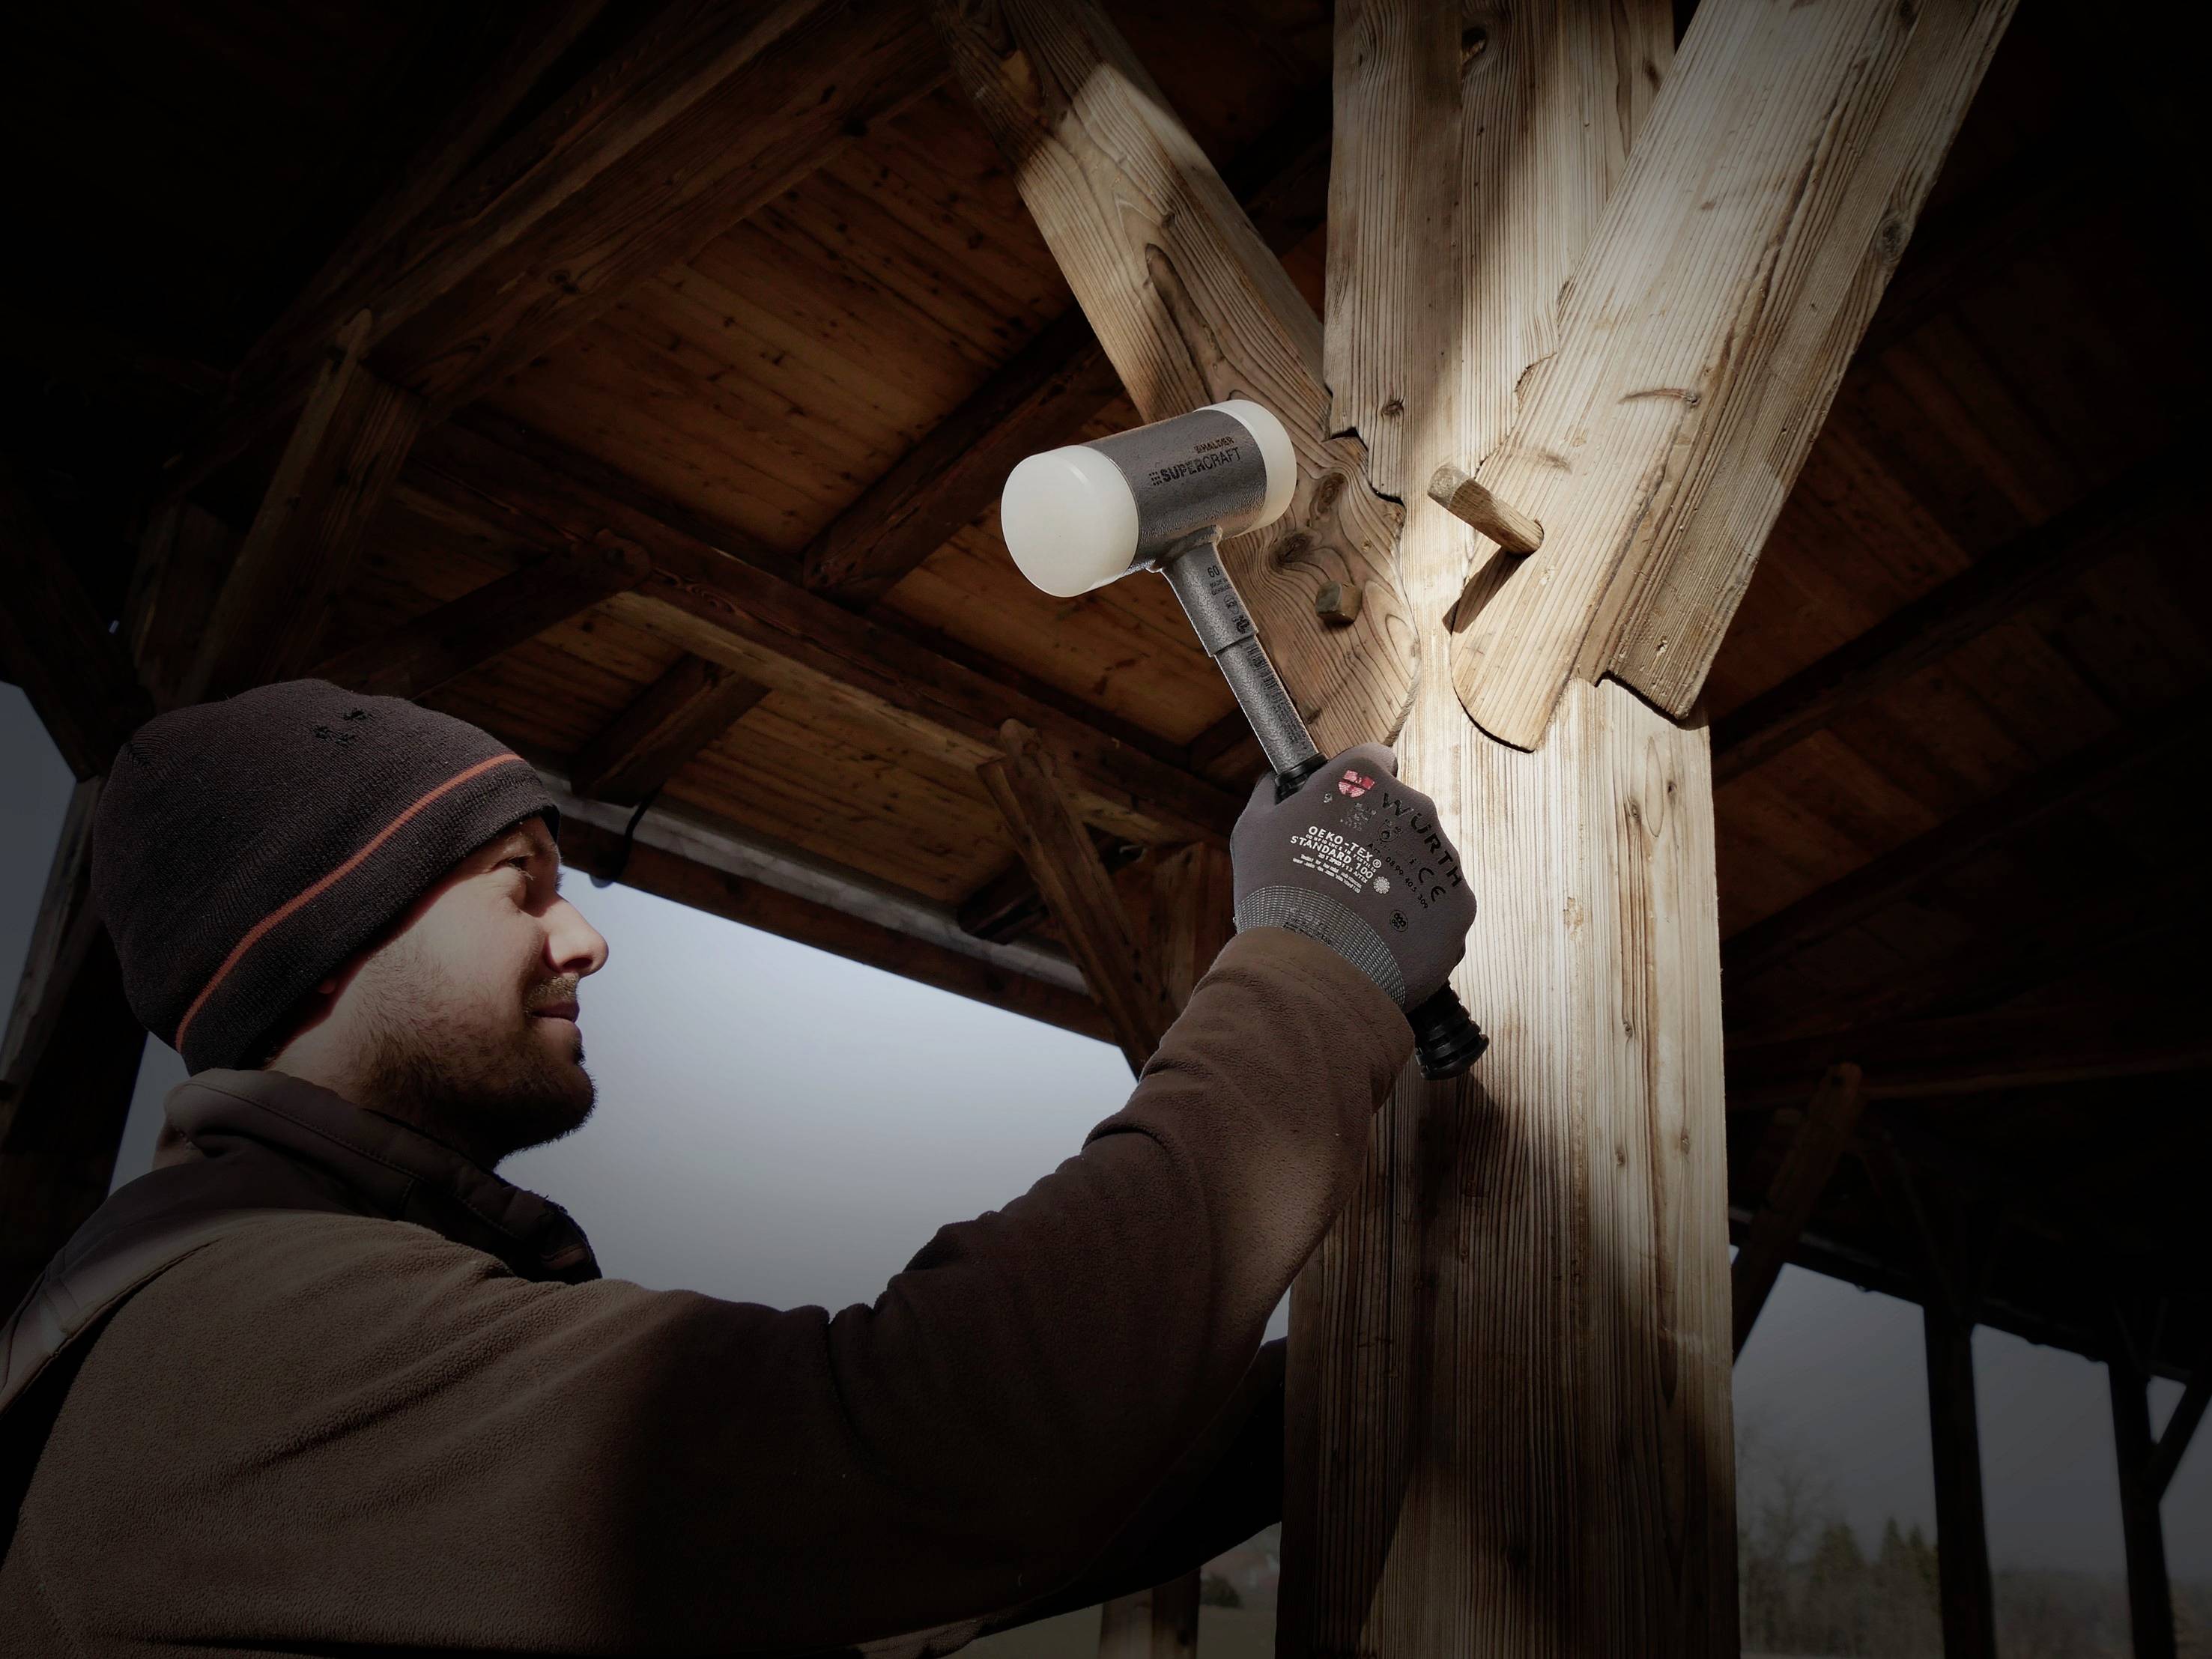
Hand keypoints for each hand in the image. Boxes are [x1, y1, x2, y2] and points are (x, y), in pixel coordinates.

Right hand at [1229, 745, 1475, 1010]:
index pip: (1373, 759)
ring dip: (1400, 879)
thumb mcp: (1252, 830)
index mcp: (1366, 780)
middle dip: (1379, 837)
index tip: (1343, 810)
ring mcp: (1442, 858)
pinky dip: (1418, 919)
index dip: (1355, 786)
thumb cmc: (1277, 892)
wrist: (1312, 968)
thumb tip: (1273, 783)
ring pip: (1423, 860)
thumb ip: (1269, 795)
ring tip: (1363, 914)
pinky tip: (1386, 937)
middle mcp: (1414, 808)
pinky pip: (1439, 905)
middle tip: (1345, 874)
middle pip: (1401, 814)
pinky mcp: (1459, 904)